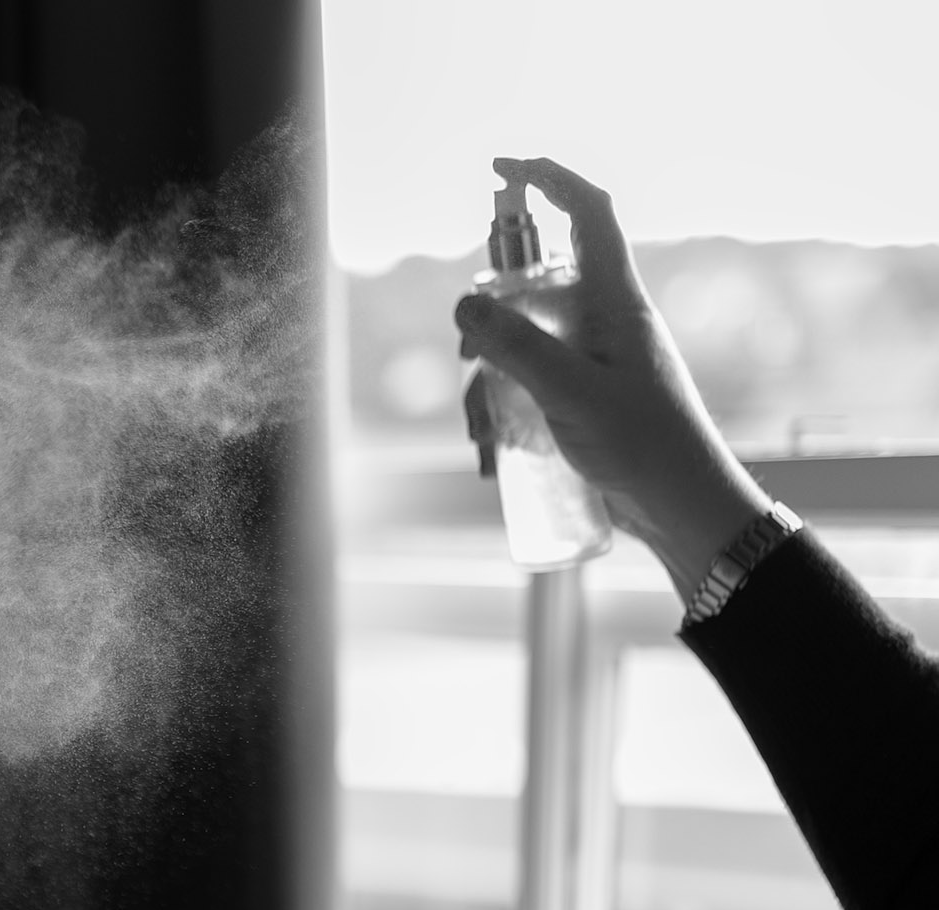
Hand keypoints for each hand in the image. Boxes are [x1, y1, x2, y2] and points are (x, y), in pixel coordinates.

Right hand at [456, 155, 772, 599]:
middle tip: (470, 360)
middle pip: (537, 283)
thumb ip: (517, 347)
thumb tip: (463, 304)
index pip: (588, 213)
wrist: (682, 506)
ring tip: (481, 429)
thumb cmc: (643, 445)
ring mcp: (596, 358)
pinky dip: (503, 406)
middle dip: (490, 316)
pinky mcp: (586, 394)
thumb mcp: (571, 393)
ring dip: (491, 378)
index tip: (503, 168)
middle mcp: (606, 319)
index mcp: (617, 300)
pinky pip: (531, 381)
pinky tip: (495, 449)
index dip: (550, 178)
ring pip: (524, 340)